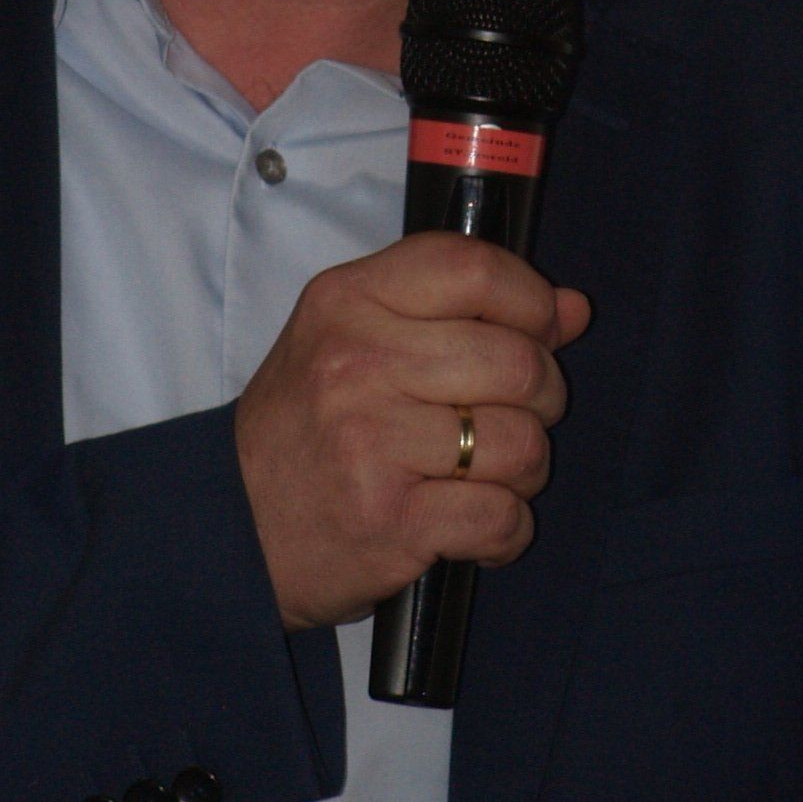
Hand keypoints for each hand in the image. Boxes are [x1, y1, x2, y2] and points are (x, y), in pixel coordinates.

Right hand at [234, 236, 591, 630]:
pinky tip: (479, 528)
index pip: (473, 269)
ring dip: (526, 470)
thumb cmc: (303, 429)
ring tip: (490, 478)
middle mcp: (357, 362)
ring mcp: (372, 442)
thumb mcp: (354, 340)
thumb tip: (574, 308)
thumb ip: (459, 313)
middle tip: (515, 420)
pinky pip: (502, 517)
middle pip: (516, 361)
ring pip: (521, 443)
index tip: (541, 330)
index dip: (530, 299)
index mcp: (347, 301)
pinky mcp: (390, 520)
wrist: (228, 526)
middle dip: (542, 397)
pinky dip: (507, 532)